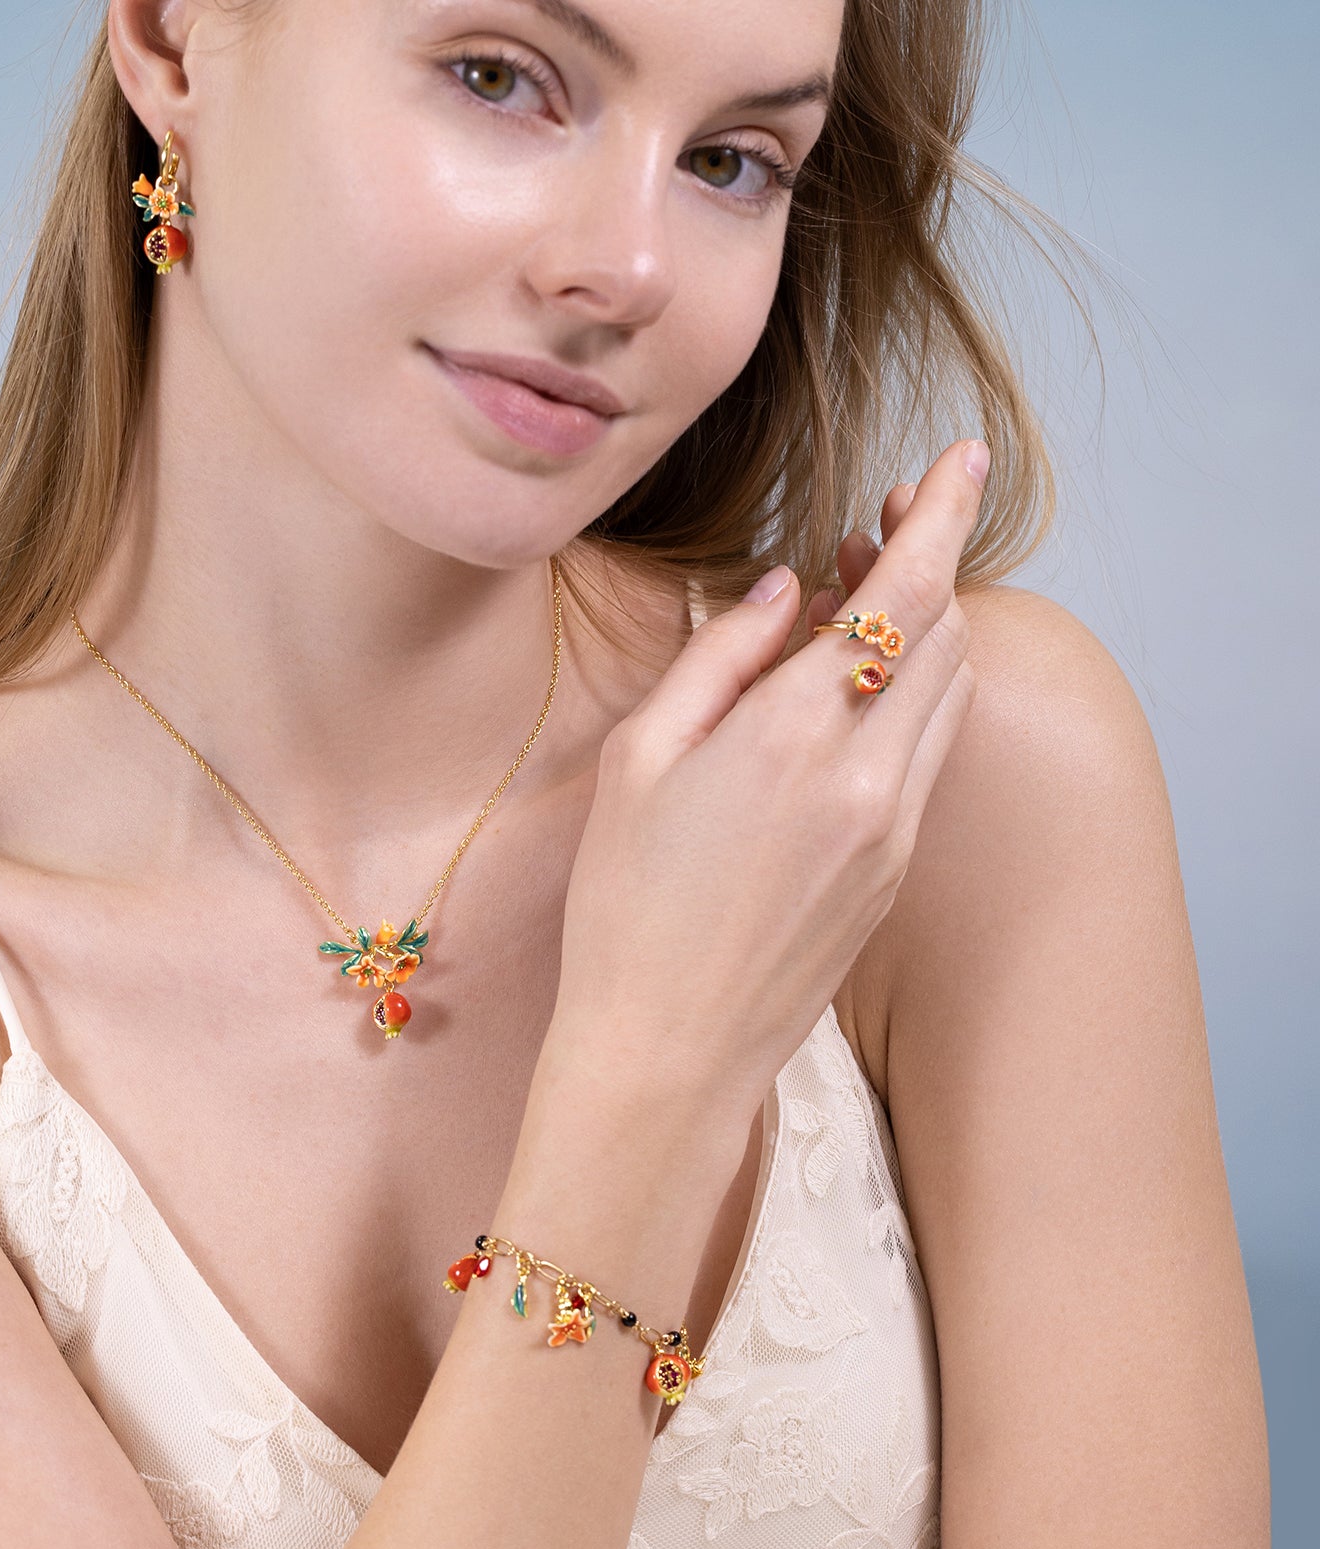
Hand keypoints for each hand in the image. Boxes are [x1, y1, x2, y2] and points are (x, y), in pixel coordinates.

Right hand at [545, 443, 983, 1145]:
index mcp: (794, 738)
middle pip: (944, 636)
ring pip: (949, 695)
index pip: (902, 596)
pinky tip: (853, 699)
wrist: (668, 1050)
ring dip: (924, 633)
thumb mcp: (639, 763)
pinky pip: (928, 755)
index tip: (961, 459)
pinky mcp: (896, 870)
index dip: (939, 515)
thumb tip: (784, 589)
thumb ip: (721, 659)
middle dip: (924, 566)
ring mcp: (894, 830)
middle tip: (871, 530)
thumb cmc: (626, 907)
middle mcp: (869, 779)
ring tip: (857, 607)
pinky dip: (912, 700)